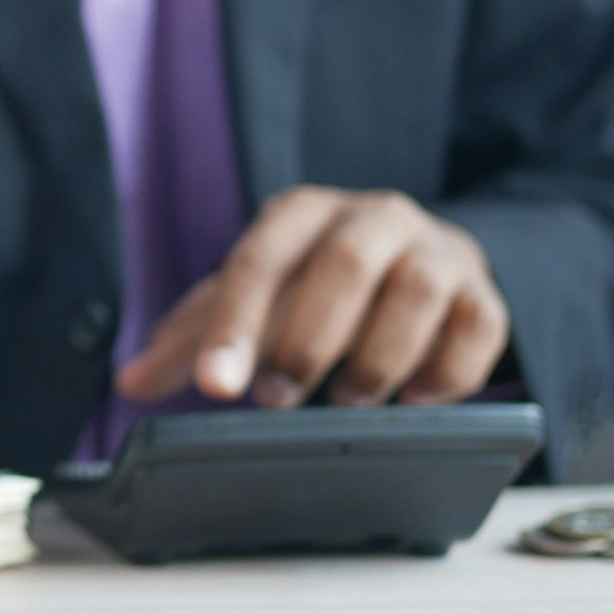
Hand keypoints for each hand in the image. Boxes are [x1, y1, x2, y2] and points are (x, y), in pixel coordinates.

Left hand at [117, 186, 508, 408]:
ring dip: (379, 355)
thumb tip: (130, 381)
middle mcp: (373, 216)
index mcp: (302, 213)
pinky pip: (478, 325)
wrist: (421, 260)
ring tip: (349, 400)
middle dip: (307, 339)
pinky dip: (447, 371)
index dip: (235, 325)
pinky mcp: (483, 292)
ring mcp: (436, 250)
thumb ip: (195, 338)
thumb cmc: (319, 284)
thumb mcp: (255, 299)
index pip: (260, 261)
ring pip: (417, 289)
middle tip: (278, 399)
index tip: (216, 386)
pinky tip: (414, 400)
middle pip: (343, 264)